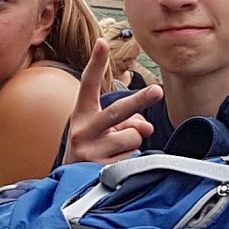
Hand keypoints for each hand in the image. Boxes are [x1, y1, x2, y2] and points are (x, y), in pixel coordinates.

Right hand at [64, 41, 164, 164]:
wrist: (70, 185)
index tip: (102, 42)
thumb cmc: (93, 149)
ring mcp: (90, 151)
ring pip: (132, 137)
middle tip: (158, 91)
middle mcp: (82, 131)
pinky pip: (133, 157)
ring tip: (116, 151)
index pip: (88, 84)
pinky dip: (131, 160)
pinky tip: (116, 165)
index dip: (96, 63)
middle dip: (140, 100)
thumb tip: (147, 128)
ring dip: (132, 143)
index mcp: (82, 114)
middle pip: (117, 111)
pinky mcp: (100, 170)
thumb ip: (127, 121)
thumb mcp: (105, 131)